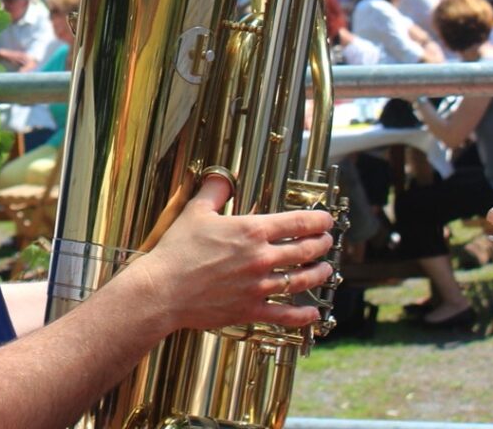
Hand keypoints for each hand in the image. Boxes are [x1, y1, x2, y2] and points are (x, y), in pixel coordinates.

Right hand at [134, 176, 333, 334]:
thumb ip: (214, 191)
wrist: (164, 289)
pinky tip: (312, 313)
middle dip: (321, 244)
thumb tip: (222, 177)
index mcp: (251, 231)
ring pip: (300, 281)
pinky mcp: (251, 310)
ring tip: (326, 269)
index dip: (317, 220)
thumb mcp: (195, 211)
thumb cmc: (178, 250)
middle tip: (328, 241)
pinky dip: (303, 315)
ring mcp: (258, 287)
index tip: (326, 219)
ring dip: (318, 274)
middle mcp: (261, 258)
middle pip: (304, 250)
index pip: (296, 223)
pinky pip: (285, 315)